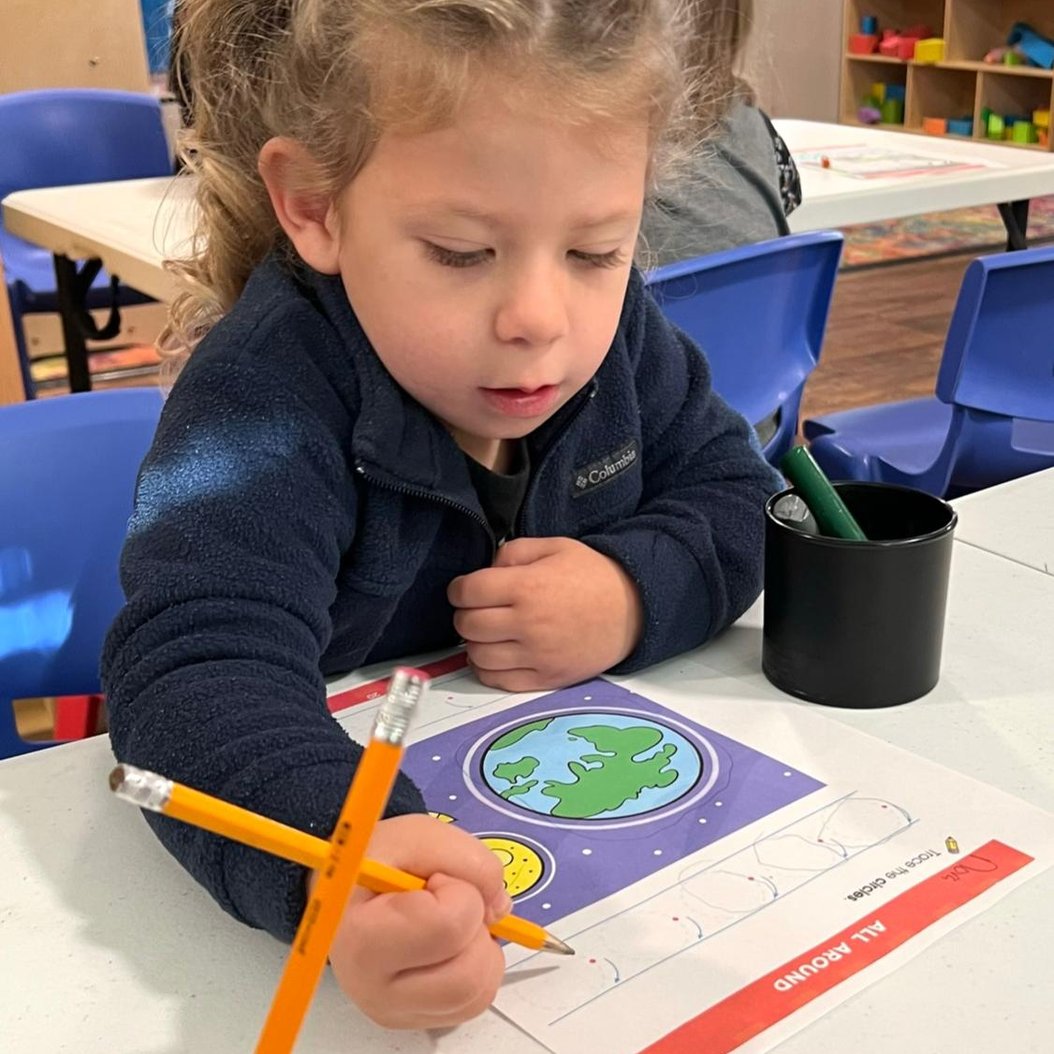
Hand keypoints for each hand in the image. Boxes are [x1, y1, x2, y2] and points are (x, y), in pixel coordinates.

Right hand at [324, 814, 508, 1028]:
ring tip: (452, 921)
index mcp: (363, 938)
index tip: (436, 879)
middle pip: (466, 976)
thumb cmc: (379, 859)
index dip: (461, 892)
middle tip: (450, 902)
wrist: (349, 885)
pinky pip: (473, 1005)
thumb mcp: (420, 835)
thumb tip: (499, 907)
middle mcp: (372, 989)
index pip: (448, 927)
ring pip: (476, 995)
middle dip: (476, 928)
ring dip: (482, 950)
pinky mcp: (412, 1020)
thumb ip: (469, 859)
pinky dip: (478, 970)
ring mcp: (393, 1011)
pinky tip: (453, 944)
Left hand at [448, 536, 642, 691]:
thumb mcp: (554, 547)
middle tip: (476, 609)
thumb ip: (512, 553)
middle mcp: (529, 624)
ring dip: (475, 643)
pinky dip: (488, 669)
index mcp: (527, 587)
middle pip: (467, 625)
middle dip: (464, 614)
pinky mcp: (546, 678)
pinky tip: (498, 654)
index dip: (458, 589)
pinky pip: (498, 681)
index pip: (468, 592)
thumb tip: (485, 571)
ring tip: (488, 632)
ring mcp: (537, 655)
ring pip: (478, 656)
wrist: (633, 609)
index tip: (464, 589)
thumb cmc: (593, 576)